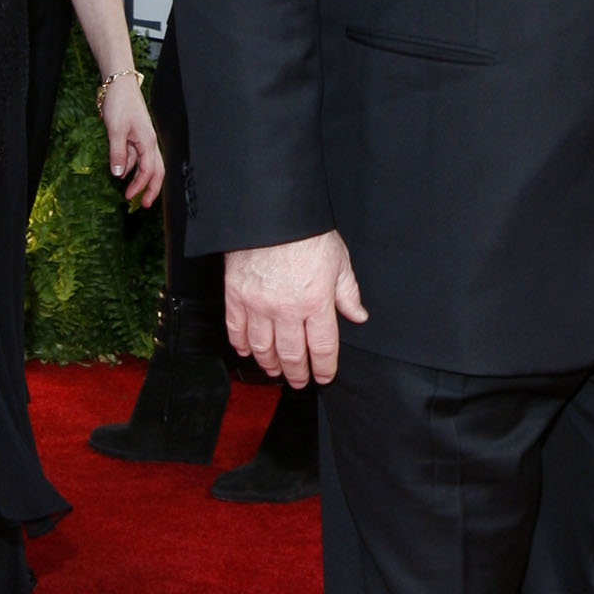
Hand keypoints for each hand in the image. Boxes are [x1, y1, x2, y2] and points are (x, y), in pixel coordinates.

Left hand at [102, 80, 162, 207]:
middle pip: (156, 171)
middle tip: (144, 205)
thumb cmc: (120, 103)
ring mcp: (143, 138)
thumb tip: (119, 174)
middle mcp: (149, 142)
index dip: (140, 186)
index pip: (148, 171)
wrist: (119, 84)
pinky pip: (137, 155)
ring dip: (140, 179)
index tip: (129, 198)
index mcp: (148, 141)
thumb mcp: (115, 130)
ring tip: (131, 192)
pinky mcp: (135, 135)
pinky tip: (123, 171)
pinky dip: (132, 165)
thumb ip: (118, 153)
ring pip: (147, 164)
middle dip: (152, 189)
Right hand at [225, 231, 367, 385]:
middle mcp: (287, 309)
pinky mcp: (236, 296)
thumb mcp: (339, 261)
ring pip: (263, 348)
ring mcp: (258, 305)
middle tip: (300, 381)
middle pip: (292, 355)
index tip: (324, 376)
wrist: (272, 213)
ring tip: (275, 371)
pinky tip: (247, 351)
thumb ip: (348, 293)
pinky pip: (236, 330)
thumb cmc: (307, 233)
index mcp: (316, 302)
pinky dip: (241, 345)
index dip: (324, 368)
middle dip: (297, 373)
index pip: (323, 348)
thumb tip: (358, 315)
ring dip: (270, 364)